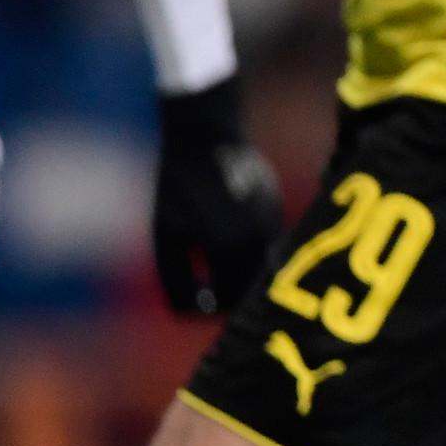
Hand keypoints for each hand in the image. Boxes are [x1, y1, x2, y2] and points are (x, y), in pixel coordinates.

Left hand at [152, 78, 283, 315]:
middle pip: (252, 289)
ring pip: (265, 268)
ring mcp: (274, 223)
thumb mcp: (166, 235)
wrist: (206, 136)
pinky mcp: (279, 210)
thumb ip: (176, 278)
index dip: (209, 308)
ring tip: (217, 263)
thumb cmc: (177, 186)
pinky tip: (231, 238)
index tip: (194, 300)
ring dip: (243, 275)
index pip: (228, 300)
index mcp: (228, 247)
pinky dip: (252, 254)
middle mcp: (259, 238)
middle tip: (206, 289)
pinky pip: (270, 247)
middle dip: (230, 295)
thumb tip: (194, 309)